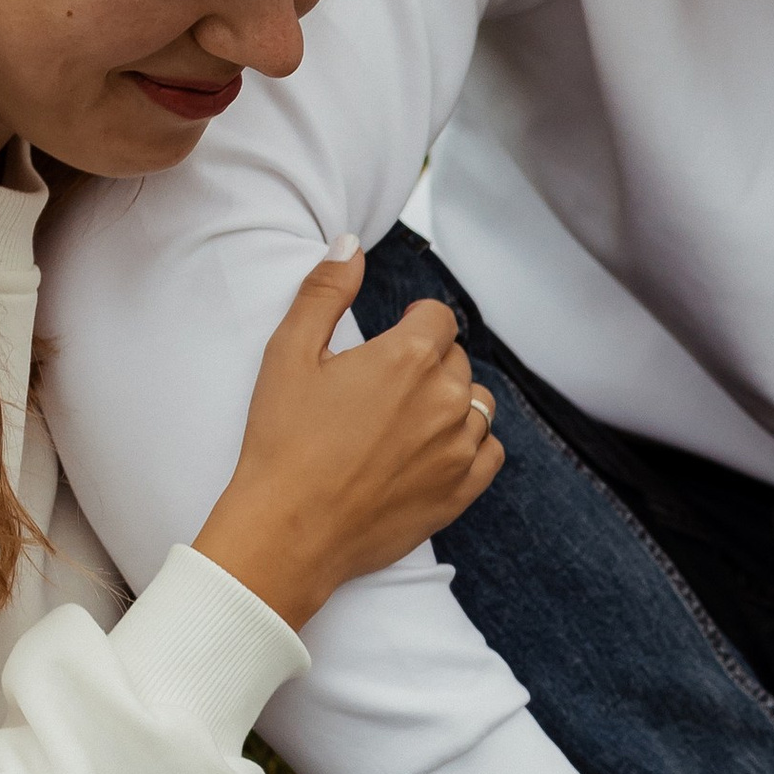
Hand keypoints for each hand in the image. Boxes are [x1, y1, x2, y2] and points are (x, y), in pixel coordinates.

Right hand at [195, 245, 500, 630]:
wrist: (288, 529)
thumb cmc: (283, 441)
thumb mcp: (290, 353)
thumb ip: (325, 291)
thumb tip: (349, 244)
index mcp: (410, 357)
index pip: (439, 317)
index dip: (414, 321)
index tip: (392, 337)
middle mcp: (447, 399)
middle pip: (457, 359)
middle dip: (429, 361)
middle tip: (385, 385)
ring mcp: (459, 448)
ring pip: (477, 405)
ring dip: (452, 402)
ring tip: (408, 418)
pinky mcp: (461, 492)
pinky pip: (490, 452)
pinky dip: (470, 445)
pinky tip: (435, 449)